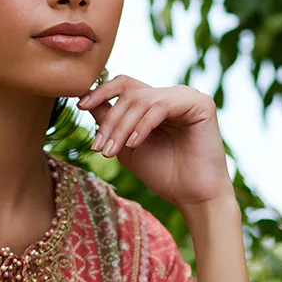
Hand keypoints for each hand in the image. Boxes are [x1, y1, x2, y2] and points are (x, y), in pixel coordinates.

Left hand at [77, 76, 233, 211]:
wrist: (192, 195)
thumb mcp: (126, 147)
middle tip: (98, 147)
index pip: (124, 85)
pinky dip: (142, 125)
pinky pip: (161, 107)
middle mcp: (172, 95)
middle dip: (110, 120)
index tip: (80, 107)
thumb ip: (110, 123)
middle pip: (129, 92)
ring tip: (112, 152)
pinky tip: (134, 144)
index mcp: (156, 102)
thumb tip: (86, 100)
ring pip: (141, 100)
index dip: (100, 92)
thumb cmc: (163, 174)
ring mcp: (187, 97)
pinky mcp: (200, 104)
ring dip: (121, 127)